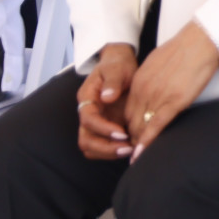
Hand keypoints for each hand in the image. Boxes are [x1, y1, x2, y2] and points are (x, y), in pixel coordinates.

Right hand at [77, 43, 138, 160]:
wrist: (120, 65)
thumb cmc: (118, 65)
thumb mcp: (117, 68)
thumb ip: (112, 81)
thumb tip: (107, 97)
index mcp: (87, 99)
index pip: (88, 120)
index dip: (103, 129)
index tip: (121, 133)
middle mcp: (88, 114)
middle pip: (86, 139)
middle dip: (105, 147)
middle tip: (128, 149)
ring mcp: (96, 122)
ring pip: (92, 147)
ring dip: (109, 153)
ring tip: (131, 150)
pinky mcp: (106, 127)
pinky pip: (104, 146)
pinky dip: (114, 151)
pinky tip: (132, 147)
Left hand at [123, 21, 218, 158]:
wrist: (200, 41)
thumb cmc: (184, 48)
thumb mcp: (158, 62)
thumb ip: (150, 78)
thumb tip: (152, 87)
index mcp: (139, 81)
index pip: (128, 110)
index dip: (129, 126)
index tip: (132, 136)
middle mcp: (143, 90)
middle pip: (131, 121)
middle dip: (131, 137)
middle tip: (134, 150)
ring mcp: (157, 97)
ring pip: (141, 126)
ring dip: (138, 142)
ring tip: (138, 156)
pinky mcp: (174, 102)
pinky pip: (156, 126)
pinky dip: (147, 142)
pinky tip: (141, 153)